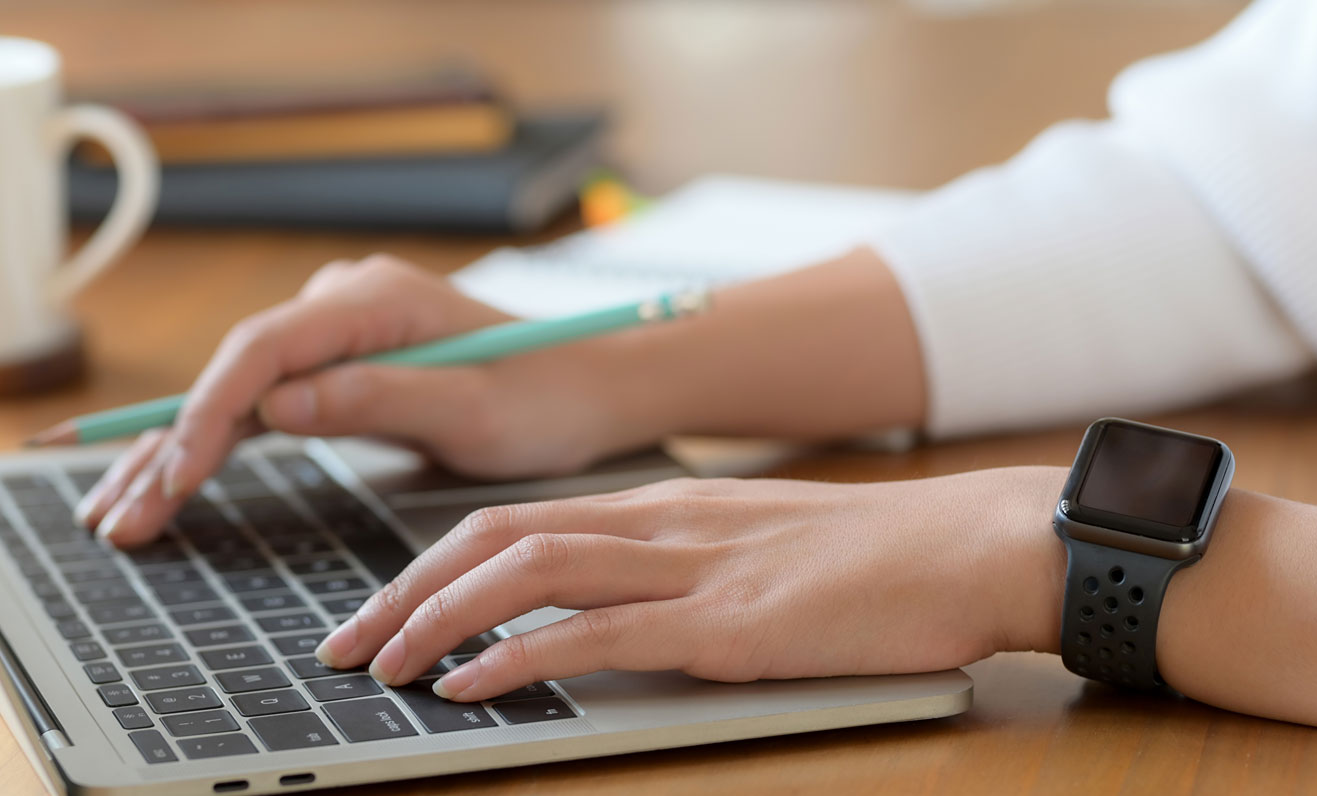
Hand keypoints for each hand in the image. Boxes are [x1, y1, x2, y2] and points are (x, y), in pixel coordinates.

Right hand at [77, 255, 664, 546]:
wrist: (594, 384)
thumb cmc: (547, 396)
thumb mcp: (471, 408)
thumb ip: (375, 399)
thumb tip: (277, 406)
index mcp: (372, 301)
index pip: (262, 352)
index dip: (206, 415)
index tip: (175, 478)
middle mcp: (341, 304)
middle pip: (230, 374)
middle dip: (166, 447)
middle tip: (112, 517)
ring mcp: (333, 332)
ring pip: (232, 394)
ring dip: (172, 455)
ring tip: (111, 515)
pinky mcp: (334, 364)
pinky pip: (256, 405)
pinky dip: (209, 449)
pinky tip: (160, 485)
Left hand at [315, 467, 1067, 700]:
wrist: (972, 546)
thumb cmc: (877, 560)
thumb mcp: (755, 549)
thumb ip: (678, 570)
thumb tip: (611, 613)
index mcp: (661, 508)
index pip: (513, 521)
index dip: (431, 564)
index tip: (380, 608)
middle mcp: (660, 525)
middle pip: (493, 538)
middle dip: (403, 592)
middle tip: (343, 645)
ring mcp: (690, 568)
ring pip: (525, 572)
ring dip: (435, 621)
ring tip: (380, 668)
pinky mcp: (727, 623)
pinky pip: (595, 633)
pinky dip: (515, 658)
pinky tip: (467, 685)